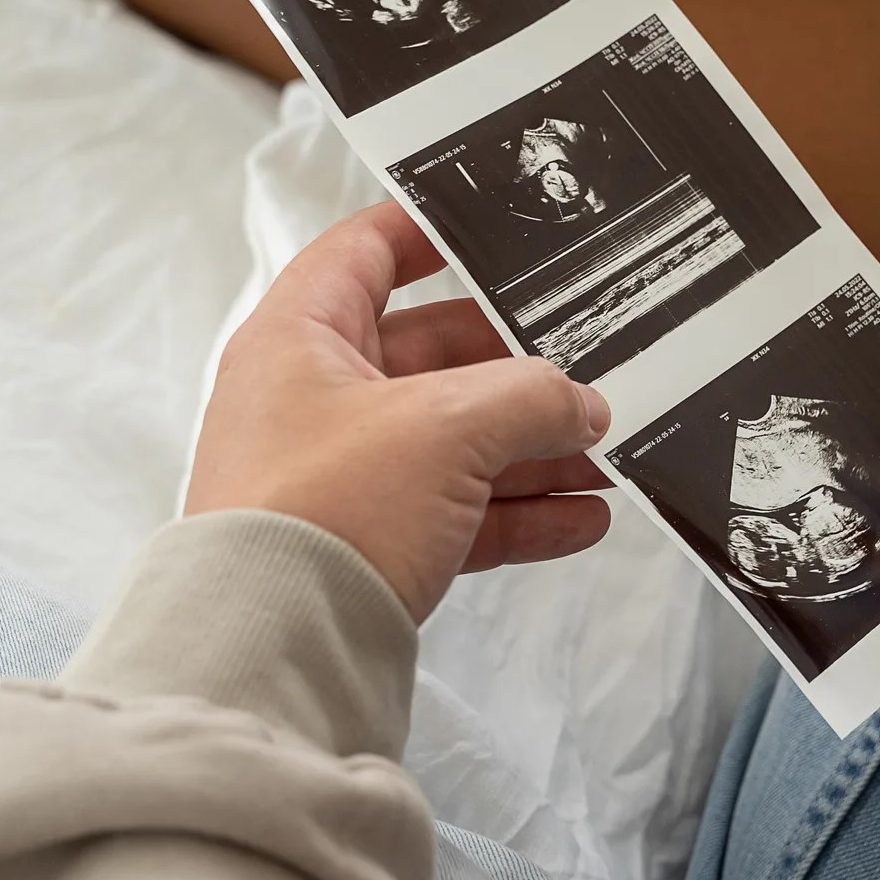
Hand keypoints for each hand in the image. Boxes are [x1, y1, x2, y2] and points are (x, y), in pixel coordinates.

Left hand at [185, 200, 612, 620]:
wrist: (271, 651)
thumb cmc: (323, 514)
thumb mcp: (448, 426)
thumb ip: (532, 398)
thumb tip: (583, 405)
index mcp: (301, 338)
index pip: (365, 254)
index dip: (429, 231)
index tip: (493, 228)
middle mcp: (312, 400)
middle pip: (432, 357)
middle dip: (518, 370)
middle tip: (587, 368)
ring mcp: (340, 477)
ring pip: (453, 442)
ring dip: (532, 449)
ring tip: (607, 454)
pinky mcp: (366, 545)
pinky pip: (456, 514)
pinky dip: (518, 514)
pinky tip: (582, 518)